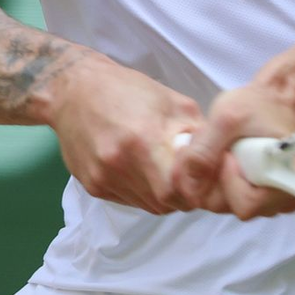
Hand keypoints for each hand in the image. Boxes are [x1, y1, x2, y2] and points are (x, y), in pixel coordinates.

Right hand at [47, 54, 204, 214]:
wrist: (73, 90)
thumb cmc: (125, 89)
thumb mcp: (170, 100)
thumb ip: (196, 132)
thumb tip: (221, 157)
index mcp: (144, 139)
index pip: (180, 189)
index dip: (196, 187)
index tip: (200, 175)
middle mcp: (120, 163)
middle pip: (166, 202)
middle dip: (182, 193)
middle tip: (184, 173)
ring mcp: (104, 178)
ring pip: (148, 206)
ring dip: (161, 194)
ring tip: (160, 167)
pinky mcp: (92, 186)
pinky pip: (128, 200)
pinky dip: (140, 191)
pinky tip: (138, 168)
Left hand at [171, 84, 294, 219]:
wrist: (271, 99)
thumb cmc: (256, 104)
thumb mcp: (226, 118)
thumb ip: (204, 150)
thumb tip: (189, 188)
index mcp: (291, 181)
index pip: (246, 204)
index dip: (227, 180)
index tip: (226, 152)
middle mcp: (285, 199)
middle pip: (233, 207)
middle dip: (215, 177)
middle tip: (218, 146)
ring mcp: (271, 201)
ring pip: (228, 204)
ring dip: (215, 177)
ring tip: (222, 148)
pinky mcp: (258, 196)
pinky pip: (228, 198)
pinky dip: (219, 179)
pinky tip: (223, 157)